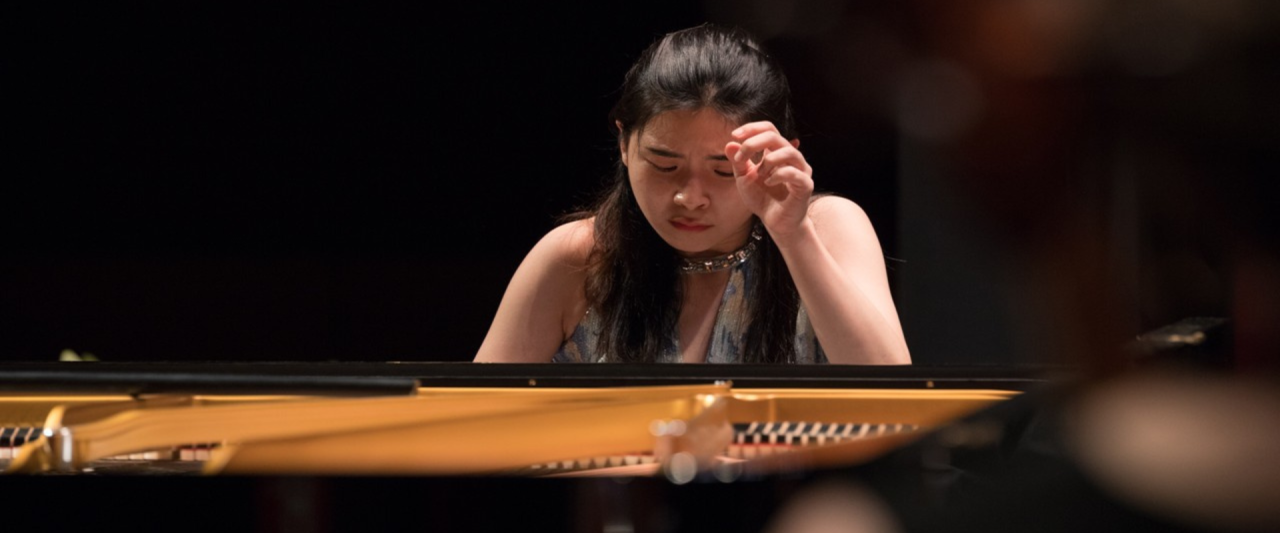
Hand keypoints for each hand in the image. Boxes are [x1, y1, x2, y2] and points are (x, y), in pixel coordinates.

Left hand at [725, 121, 813, 242]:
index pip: (768, 129)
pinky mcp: (805, 185)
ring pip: (788, 151)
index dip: (751, 128)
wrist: (775, 222)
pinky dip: (778, 175)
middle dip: (753, 143)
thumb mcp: (744, 178)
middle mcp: (790, 157)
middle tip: (740, 158)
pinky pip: (794, 173)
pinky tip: (768, 183)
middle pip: (775, 136)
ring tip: (759, 174)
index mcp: (776, 151)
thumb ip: (738, 162)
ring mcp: (800, 169)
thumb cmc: (762, 198)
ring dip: (767, 161)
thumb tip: (730, 143)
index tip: (734, 135)